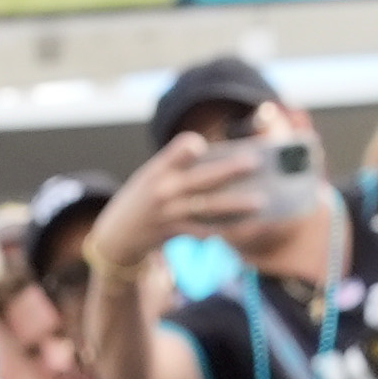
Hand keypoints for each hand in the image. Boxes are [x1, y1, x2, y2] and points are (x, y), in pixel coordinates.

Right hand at [82, 133, 263, 272]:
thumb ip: (178, 163)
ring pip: (207, 208)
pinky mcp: (175, 233)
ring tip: (260, 202)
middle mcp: (163, 190)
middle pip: (200, 179)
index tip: (199, 145)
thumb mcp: (151, 174)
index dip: (186, 149)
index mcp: (158, 169)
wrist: (117, 234)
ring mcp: (169, 214)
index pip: (173, 153)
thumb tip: (219, 157)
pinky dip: (229, 231)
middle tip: (254, 163)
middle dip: (228, 170)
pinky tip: (249, 229)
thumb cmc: (143, 197)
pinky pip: (207, 232)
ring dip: (235, 205)